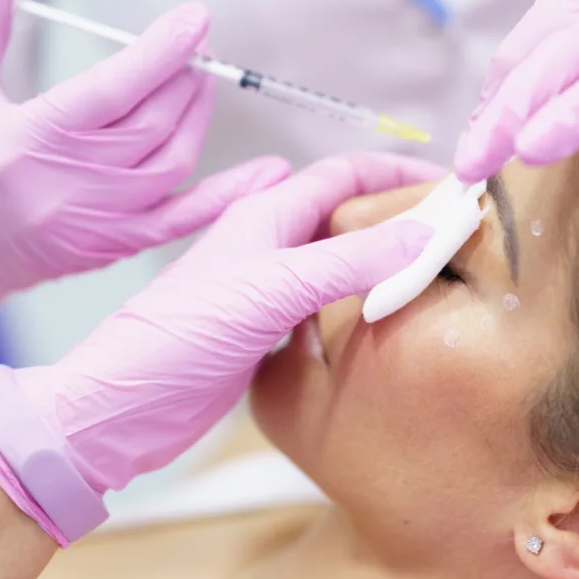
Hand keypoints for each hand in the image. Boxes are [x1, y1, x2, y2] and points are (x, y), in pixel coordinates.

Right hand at [0, 0, 287, 341]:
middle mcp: (71, 185)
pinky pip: (183, 220)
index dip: (161, 52)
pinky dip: (228, 196)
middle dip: (182, 77)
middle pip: (152, 123)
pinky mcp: (115, 246)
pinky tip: (268, 173)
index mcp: (31, 140)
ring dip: (196, 117)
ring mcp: (99, 221)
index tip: (195, 19)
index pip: (113, 89)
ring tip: (199, 82)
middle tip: (194, 44)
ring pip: (172, 163)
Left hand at [0, 152, 442, 543]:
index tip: (451, 187)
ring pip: (337, 261)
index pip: (344, 174)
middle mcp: (269, 244)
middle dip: (397, 217)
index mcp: (267, 215)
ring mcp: (266, 288)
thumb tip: (423, 230)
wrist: (127, 404)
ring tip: (431, 277)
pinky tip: (382, 322)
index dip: (397, 173)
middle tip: (452, 237)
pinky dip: (358, 304)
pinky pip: (324, 304)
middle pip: (345, 215)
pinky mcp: (264, 329)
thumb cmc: (182, 335)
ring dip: (381, 262)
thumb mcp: (273, 289)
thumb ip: (348, 260)